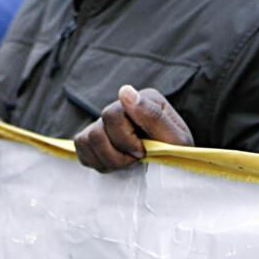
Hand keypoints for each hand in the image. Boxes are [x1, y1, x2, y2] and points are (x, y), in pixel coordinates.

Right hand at [74, 86, 193, 173]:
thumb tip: (125, 91)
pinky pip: (81, 147)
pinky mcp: (95, 136)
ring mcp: (106, 120)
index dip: (125, 140)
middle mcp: (121, 105)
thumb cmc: (177, 153)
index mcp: (143, 100)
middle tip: (136, 161)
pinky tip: (115, 164)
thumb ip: (153, 116)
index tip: (143, 152)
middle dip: (117, 154)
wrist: (173, 168)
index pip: (112, 114)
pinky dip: (96, 161)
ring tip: (126, 164)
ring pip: (87, 139)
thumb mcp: (176, 140)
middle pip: (98, 130)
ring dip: (108, 160)